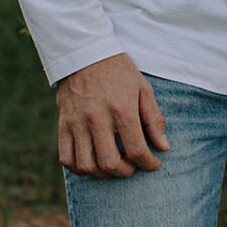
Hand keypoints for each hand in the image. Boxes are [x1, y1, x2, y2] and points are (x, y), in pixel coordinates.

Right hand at [57, 54, 168, 176]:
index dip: (148, 163)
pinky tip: (92, 163)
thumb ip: (154, 119)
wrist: (85, 52)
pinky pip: (66, 157)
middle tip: (132, 166)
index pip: (136, 150)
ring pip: (86, 165)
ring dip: (102, 173)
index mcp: (121, 109)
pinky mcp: (63, 123)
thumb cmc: (119, 71)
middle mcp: (97, 118)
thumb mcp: (143, 89)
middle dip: (125, 172)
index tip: (153, 163)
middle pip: (109, 163)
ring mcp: (77, 122)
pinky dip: (79, 168)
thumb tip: (163, 148)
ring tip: (113, 166)